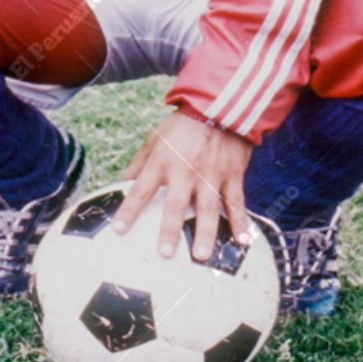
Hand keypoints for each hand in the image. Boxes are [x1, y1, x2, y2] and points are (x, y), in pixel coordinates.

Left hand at [117, 110, 253, 260]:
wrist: (219, 105)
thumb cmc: (183, 125)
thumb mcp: (155, 138)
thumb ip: (140, 162)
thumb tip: (122, 181)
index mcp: (163, 161)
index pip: (141, 189)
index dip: (129, 210)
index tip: (119, 231)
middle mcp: (186, 170)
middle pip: (176, 204)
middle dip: (170, 230)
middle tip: (166, 253)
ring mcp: (211, 174)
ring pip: (208, 208)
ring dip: (205, 232)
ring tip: (201, 255)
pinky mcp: (232, 175)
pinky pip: (237, 202)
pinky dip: (241, 222)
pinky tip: (242, 240)